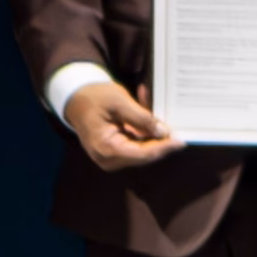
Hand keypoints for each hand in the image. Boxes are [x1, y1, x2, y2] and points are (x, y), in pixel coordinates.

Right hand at [63, 80, 183, 170]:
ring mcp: (111, 157)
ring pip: (143, 148)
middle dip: (160, 138)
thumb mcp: (119, 102)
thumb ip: (142, 118)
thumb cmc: (94, 97)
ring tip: (150, 104)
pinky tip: (144, 107)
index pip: (143, 154)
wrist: (75, 98)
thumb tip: (164, 132)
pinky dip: (143, 129)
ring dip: (152, 130)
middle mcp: (108, 159)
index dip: (164, 147)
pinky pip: (136, 143)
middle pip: (145, 154)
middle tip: (175, 122)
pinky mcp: (115, 151)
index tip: (181, 140)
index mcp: (106, 148)